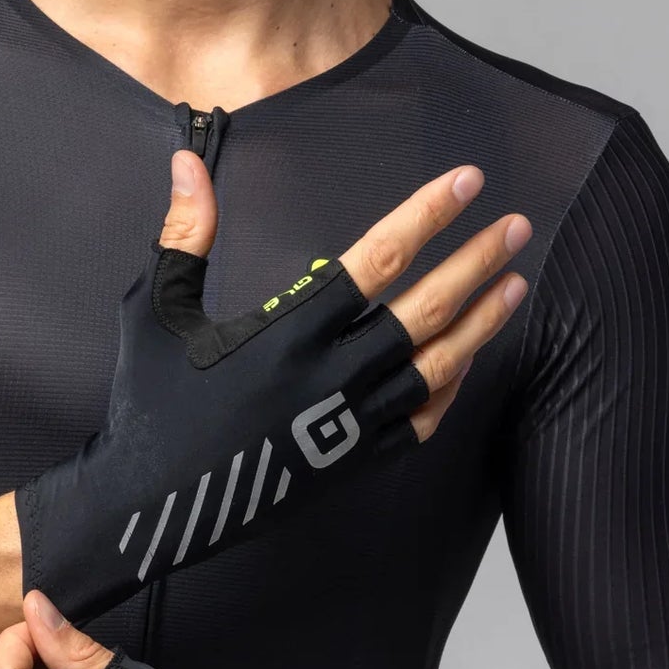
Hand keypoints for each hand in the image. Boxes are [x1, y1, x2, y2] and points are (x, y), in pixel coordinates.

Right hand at [16, 149, 531, 621]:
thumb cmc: (149, 404)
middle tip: (518, 227)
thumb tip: (186, 162)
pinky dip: (449, 390)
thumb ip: (185, 236)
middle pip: (424, 311)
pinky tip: (469, 361)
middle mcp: (327, 377)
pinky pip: (417, 424)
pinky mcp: (348, 467)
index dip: (427, 215)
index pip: (377, 259)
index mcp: (285, 332)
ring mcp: (344, 426)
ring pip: (434, 369)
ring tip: (516, 285)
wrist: (154, 506)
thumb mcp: (158, 313)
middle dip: (477, 263)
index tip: (467, 182)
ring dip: (481, 324)